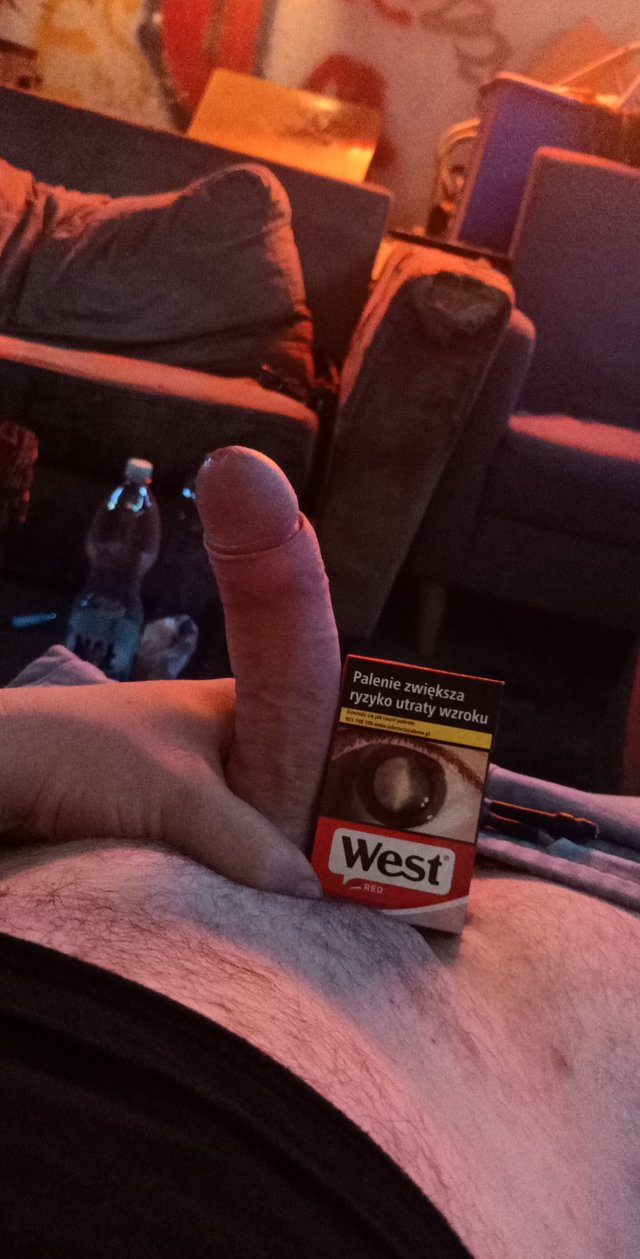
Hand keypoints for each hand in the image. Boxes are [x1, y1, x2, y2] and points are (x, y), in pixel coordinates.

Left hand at [0, 448, 341, 896]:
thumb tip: (319, 892)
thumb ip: (254, 844)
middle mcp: (225, 738)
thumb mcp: (183, 797)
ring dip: (289, 853)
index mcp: (242, 704)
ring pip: (264, 816)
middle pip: (299, 779)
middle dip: (332, 822)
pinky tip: (276, 903)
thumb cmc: (94, 756)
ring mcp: (194, 779)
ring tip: (343, 894)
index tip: (401, 812)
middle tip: (381, 871)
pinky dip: (249, 870)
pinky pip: (227, 845)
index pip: (324, 725)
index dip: (364, 764)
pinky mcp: (165, 817)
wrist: (3, 772)